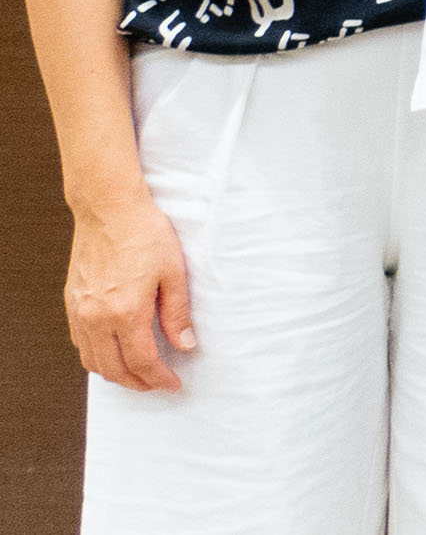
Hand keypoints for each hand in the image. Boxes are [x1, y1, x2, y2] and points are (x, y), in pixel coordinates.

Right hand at [62, 197, 190, 392]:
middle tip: (158, 384)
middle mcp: (95, 317)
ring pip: (92, 360)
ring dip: (115, 373)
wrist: (109, 209)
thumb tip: (185, 345)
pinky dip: (96, 356)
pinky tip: (114, 352)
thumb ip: (177, 313)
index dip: (158, 378)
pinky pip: (80, 342)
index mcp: (124, 312)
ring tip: (139, 373)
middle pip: (113, 369)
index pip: (141, 361)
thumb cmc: (145, 235)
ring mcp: (79, 311)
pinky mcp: (70, 302)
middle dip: (137, 383)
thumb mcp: (174, 273)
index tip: (174, 384)